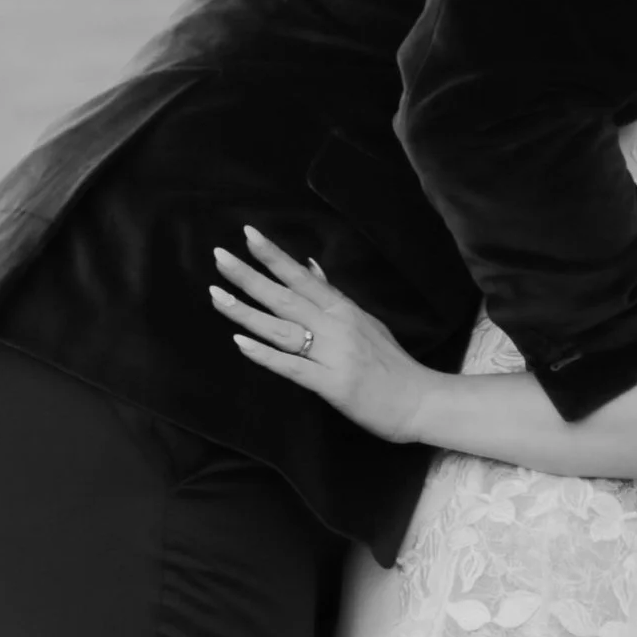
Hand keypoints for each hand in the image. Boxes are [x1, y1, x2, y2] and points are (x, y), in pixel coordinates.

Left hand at [209, 230, 434, 443]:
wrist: (419, 401)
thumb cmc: (391, 364)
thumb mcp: (366, 321)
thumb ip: (334, 296)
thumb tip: (310, 266)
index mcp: (343, 310)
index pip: (301, 276)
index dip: (273, 256)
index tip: (247, 234)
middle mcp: (336, 326)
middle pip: (285, 297)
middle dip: (249, 277)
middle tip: (218, 256)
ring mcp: (334, 354)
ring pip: (282, 329)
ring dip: (247, 312)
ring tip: (217, 296)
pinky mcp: (332, 384)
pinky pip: (293, 367)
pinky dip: (266, 354)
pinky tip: (241, 343)